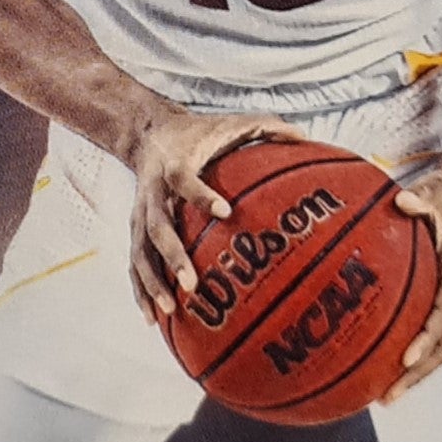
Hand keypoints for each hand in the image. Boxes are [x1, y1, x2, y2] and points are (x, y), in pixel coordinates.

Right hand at [124, 110, 304, 322]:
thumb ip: (266, 127)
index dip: (201, 195)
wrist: (149, 133)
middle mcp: (153, 191)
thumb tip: (305, 137)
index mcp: (175, 164)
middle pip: (158, 227)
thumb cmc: (200, 132)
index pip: (184, 180)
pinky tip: (153, 319)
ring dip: (153, 282)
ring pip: (141, 251)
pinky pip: (135, 262)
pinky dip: (141, 290)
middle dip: (174, 257)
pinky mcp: (135, 228)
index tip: (225, 211)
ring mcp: (141, 213)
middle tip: (194, 285)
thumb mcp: (230, 123)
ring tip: (170, 309)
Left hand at [382, 169, 441, 401]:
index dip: (426, 340)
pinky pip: (427, 335)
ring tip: (382, 396)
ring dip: (414, 374)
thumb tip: (402, 202)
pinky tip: (375, 362)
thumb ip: (419, 201)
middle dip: (417, 375)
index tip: (404, 360)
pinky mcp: (440, 301)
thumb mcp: (432, 193)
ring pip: (438, 349)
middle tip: (387, 397)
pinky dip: (406, 353)